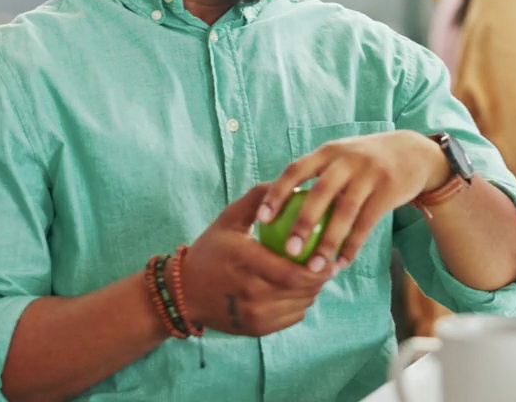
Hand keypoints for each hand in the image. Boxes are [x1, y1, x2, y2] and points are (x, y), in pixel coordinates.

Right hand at [180, 184, 330, 336]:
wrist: (185, 292)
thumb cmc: (212, 249)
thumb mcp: (229, 218)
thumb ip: (259, 198)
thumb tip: (292, 185)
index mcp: (243, 262)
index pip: (292, 272)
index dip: (318, 269)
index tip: (330, 258)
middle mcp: (249, 293)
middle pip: (300, 290)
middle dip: (321, 278)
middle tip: (330, 265)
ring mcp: (252, 315)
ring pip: (300, 304)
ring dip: (312, 290)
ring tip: (315, 275)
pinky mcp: (256, 330)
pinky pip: (292, 317)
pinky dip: (300, 304)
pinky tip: (299, 290)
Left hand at [257, 131, 448, 272]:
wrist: (413, 152)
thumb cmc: (366, 162)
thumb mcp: (342, 157)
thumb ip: (318, 175)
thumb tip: (281, 208)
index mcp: (328, 152)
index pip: (295, 170)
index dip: (276, 194)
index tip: (261, 219)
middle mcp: (347, 160)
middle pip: (320, 193)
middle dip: (303, 223)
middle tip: (289, 251)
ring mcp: (370, 174)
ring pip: (345, 212)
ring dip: (329, 242)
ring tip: (315, 268)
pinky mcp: (388, 190)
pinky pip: (367, 223)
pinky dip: (353, 246)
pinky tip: (341, 263)